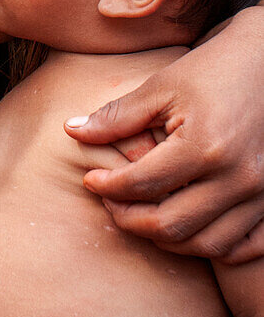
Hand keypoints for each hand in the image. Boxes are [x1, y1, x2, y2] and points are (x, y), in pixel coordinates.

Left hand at [65, 6, 263, 262]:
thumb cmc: (212, 70)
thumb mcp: (161, 87)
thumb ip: (117, 116)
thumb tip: (71, 131)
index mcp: (204, 146)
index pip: (142, 185)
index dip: (108, 187)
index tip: (90, 179)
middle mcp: (236, 177)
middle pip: (171, 225)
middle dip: (130, 219)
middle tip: (111, 203)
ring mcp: (261, 193)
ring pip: (206, 244)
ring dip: (167, 238)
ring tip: (142, 214)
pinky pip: (244, 246)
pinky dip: (213, 245)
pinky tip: (189, 226)